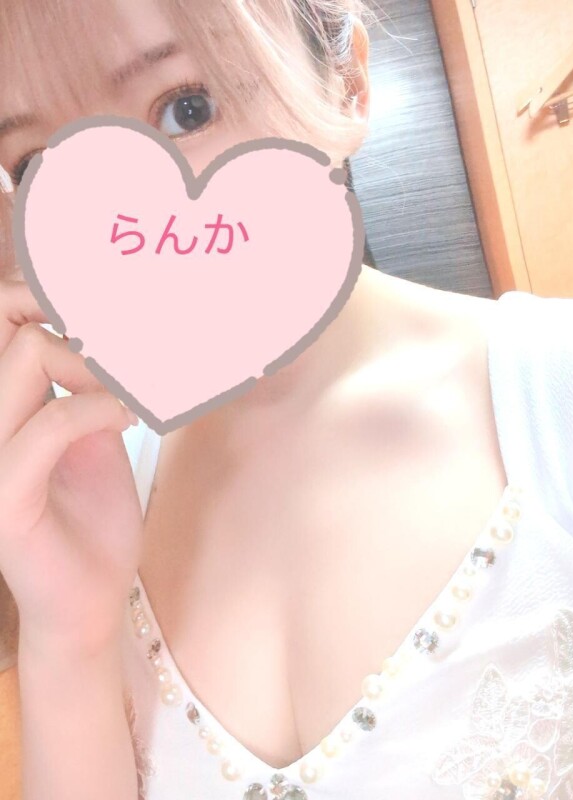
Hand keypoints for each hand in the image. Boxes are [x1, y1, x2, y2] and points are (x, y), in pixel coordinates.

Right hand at [0, 277, 142, 656]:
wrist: (90, 599)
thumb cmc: (93, 521)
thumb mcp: (97, 440)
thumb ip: (90, 389)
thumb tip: (115, 334)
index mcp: (7, 409)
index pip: (2, 323)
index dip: (42, 293)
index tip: (107, 301)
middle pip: (7, 327)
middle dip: (69, 315)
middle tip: (123, 340)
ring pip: (22, 360)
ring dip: (92, 363)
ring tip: (131, 391)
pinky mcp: (5, 498)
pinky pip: (48, 426)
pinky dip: (96, 410)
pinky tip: (130, 419)